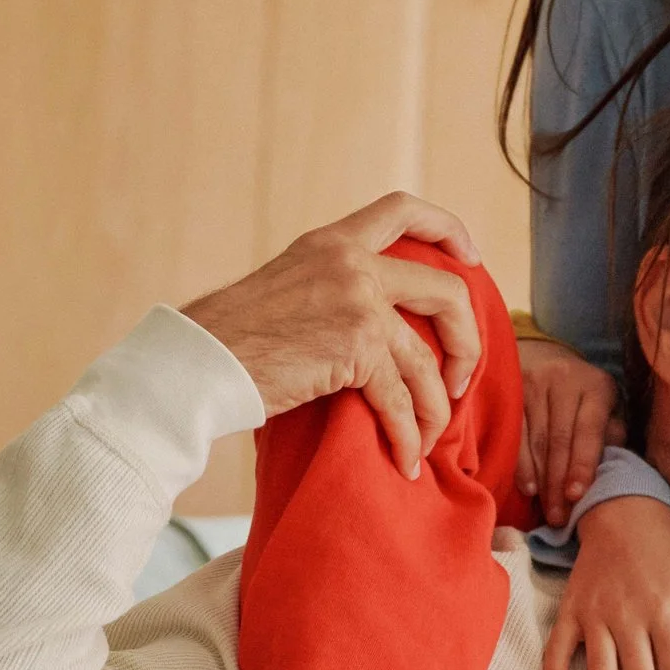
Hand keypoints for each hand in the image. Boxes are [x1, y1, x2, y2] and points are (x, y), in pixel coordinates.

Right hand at [182, 195, 481, 467]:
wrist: (198, 362)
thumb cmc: (230, 339)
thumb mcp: (287, 289)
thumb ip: (330, 289)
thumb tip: (372, 324)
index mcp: (331, 243)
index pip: (402, 209)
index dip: (447, 229)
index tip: (471, 258)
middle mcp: (351, 262)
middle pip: (444, 290)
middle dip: (466, 339)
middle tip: (459, 377)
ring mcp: (359, 301)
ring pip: (427, 359)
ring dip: (434, 408)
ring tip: (427, 440)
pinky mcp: (357, 347)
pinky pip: (400, 399)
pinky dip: (407, 435)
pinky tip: (404, 460)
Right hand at [515, 337, 617, 528]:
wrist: (547, 358)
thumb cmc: (585, 395)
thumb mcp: (607, 407)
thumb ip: (611, 434)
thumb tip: (612, 467)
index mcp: (597, 386)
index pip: (588, 430)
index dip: (582, 463)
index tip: (578, 495)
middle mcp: (565, 380)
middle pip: (559, 439)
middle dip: (559, 482)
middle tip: (560, 517)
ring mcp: (534, 384)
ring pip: (536, 440)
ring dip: (542, 480)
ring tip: (547, 511)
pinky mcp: (512, 392)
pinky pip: (516, 434)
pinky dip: (522, 464)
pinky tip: (527, 488)